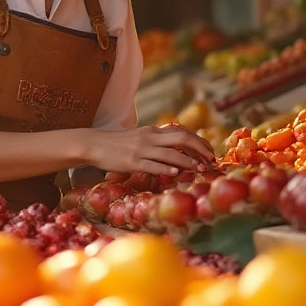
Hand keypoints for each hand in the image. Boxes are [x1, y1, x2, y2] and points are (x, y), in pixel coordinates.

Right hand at [87, 124, 215, 175]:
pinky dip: (165, 169)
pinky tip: (176, 173)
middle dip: (199, 149)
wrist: (95, 144)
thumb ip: (157, 142)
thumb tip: (177, 150)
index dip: (199, 141)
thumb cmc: (118, 144)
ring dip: (187, 161)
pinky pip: (152, 165)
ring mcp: (141, 150)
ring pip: (169, 153)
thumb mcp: (140, 137)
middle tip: (210, 160)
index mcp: (153, 131)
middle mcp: (150, 138)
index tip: (210, 151)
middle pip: (181, 139)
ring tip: (199, 168)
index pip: (182, 132)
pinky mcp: (132, 162)